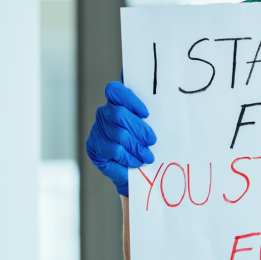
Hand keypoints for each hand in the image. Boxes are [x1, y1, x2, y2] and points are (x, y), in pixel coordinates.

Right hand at [86, 81, 156, 195]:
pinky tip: (137, 161)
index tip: (146, 114)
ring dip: (136, 147)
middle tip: (152, 140)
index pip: (115, 90)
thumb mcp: (150, 126)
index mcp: (117, 101)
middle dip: (139, 129)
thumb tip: (166, 112)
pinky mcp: (93, 146)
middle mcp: (105, 112)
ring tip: (148, 156)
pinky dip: (128, 157)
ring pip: (119, 135)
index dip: (129, 100)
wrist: (133, 168)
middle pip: (119, 114)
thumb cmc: (144, 141)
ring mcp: (97, 128)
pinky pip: (113, 150)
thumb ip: (151, 118)